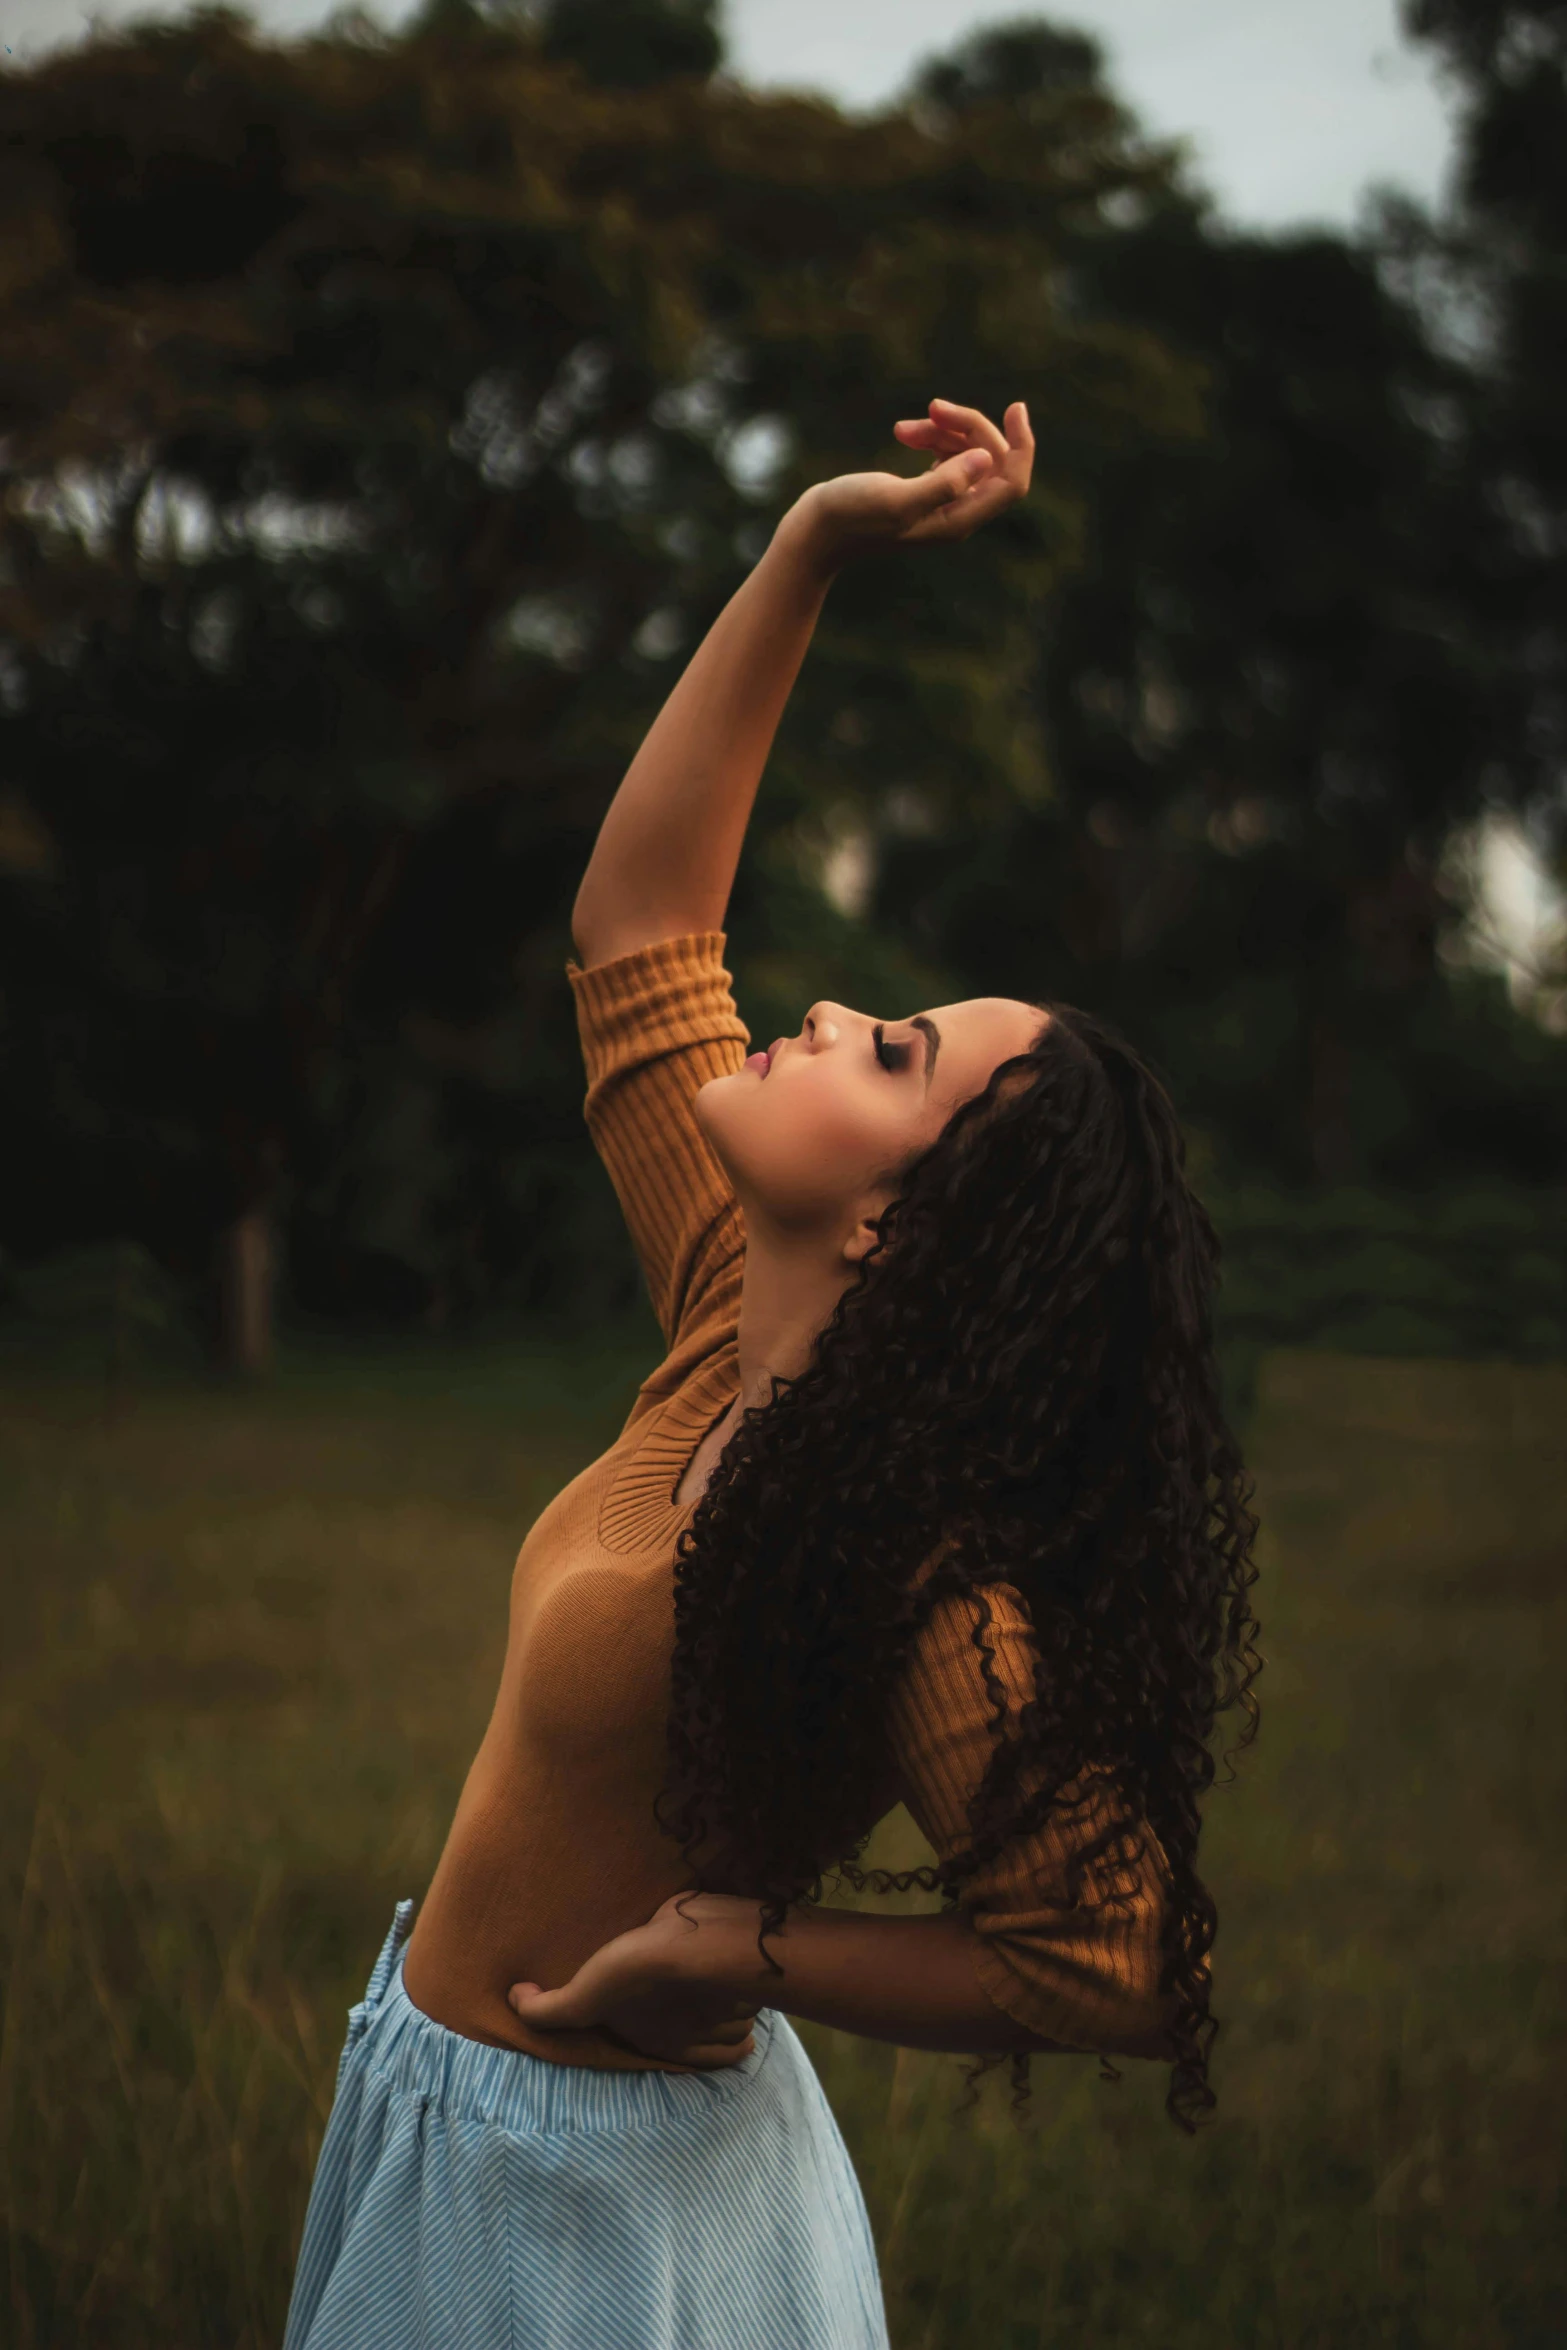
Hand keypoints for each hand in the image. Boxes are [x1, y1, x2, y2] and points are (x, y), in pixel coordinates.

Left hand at [507, 1892, 767, 2069]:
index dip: (679, 2048)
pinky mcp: (747, 1974)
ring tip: (716, 1985)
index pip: (683, 2062)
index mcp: (662, 2041)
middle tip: (698, 2005)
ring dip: (730, 2009)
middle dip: (713, 2032)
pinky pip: (754, 1993)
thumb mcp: (583, 1996)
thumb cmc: (639, 1974)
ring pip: (737, 2021)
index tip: (675, 2031)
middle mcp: (699, 2034)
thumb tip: (515, 2000)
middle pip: (716, 2043)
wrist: (696, 1944)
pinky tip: (738, 1974)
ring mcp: (729, 2008)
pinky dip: (748, 1988)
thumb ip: (549, 2009)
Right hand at [783, 397, 1033, 573]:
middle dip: (968, 426)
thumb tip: (985, 461)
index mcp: (958, 520)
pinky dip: (930, 436)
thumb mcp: (896, 499)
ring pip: (967, 452)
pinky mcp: (923, 490)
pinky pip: (947, 454)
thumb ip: (942, 483)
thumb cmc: (850, 516)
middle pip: (990, 460)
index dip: (1021, 445)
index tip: (1015, 407)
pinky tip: (903, 432)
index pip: (1012, 483)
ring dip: (943, 428)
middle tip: (931, 406)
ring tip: (904, 427)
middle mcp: (956, 514)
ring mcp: (941, 502)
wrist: (816, 532)